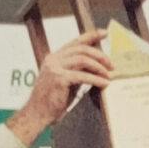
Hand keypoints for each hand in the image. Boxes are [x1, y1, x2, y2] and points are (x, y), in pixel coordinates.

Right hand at [7, 28, 112, 146]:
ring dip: (99, 67)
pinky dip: (96, 79)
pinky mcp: (58, 78)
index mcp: (54, 57)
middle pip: (81, 49)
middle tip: (112, 65)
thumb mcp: (66, 81)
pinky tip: (104, 84)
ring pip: (83, 59)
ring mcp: (54, 68)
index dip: (91, 36)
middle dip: (100, 55)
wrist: (37, 114)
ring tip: (108, 75)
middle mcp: (53, 59)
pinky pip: (82, 76)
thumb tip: (96, 66)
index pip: (75, 42)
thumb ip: (77, 71)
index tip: (104, 33)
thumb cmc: (52, 101)